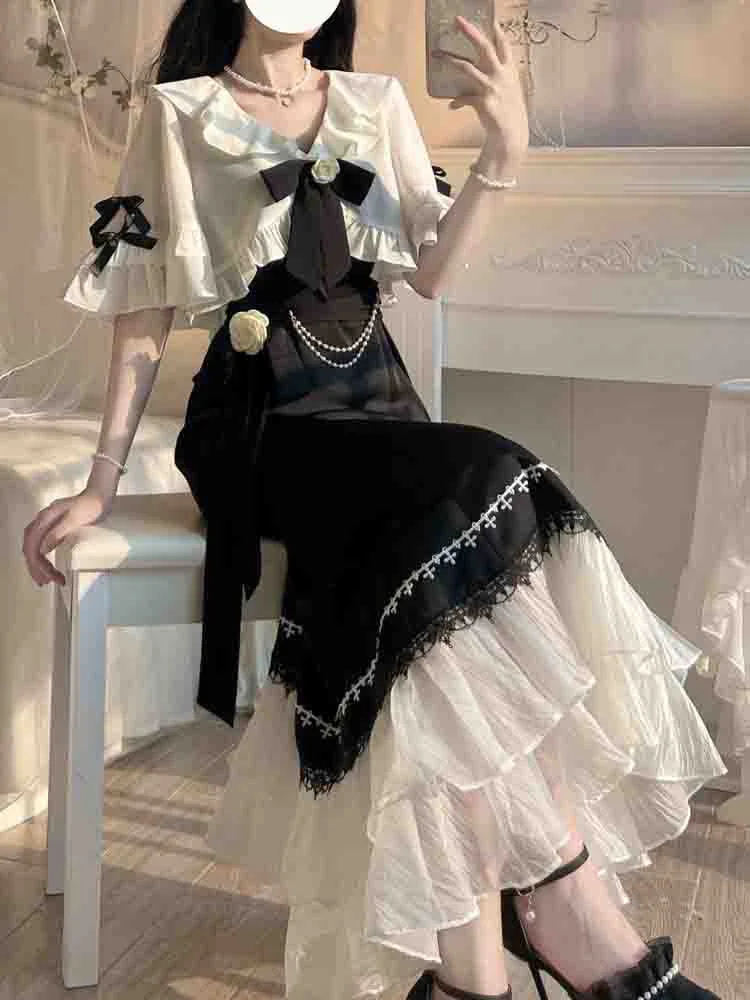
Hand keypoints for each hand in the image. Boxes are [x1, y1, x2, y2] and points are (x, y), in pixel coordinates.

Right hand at [22, 488, 113, 586]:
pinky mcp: (54, 528)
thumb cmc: (90, 505)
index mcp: (44, 519)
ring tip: (47, 580)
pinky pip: (42, 545)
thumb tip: (42, 549)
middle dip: (36, 568)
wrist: (99, 496)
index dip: (38, 564)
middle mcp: (42, 521)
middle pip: (30, 548)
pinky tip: (48, 567)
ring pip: (34, 548)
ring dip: (38, 565)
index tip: (49, 577)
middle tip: (46, 583)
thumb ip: (58, 532)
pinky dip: (43, 558)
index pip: (33, 546)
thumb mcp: (75, 519)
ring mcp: (47, 524)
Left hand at [433, 14, 529, 167]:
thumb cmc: (509, 113)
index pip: (504, 46)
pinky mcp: (483, 102)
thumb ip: (500, 78)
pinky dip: (457, 101)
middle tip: (458, 20)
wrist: (512, 134)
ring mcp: (492, 88)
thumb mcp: (509, 91)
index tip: (491, 19)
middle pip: (485, 47)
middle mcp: (501, 75)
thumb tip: (484, 72)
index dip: (497, 32)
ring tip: (439, 56)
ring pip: (468, 68)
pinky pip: (464, 98)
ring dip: (451, 61)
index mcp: (509, 71)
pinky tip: (452, 105)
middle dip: (471, 32)